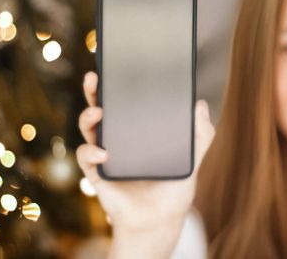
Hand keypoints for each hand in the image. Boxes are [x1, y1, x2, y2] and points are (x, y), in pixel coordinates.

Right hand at [76, 71, 214, 233]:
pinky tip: (103, 151)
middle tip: (96, 78)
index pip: (126, 103)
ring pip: (88, 128)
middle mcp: (118, 137)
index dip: (119, 85)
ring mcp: (106, 153)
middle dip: (95, 91)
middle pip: (101, 108)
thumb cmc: (173, 187)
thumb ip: (200, 134)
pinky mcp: (98, 172)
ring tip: (98, 113)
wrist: (160, 219)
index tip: (117, 67)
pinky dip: (90, 151)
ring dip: (89, 116)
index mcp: (137, 130)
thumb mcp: (192, 159)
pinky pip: (86, 157)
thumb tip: (201, 105)